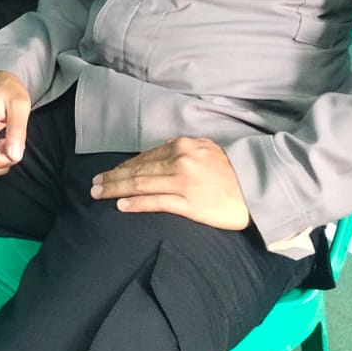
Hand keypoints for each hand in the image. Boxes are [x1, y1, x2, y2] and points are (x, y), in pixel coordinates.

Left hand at [89, 137, 250, 230]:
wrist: (257, 190)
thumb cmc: (233, 171)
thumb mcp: (207, 149)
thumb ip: (183, 149)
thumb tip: (160, 153)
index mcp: (183, 146)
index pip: (145, 157)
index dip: (123, 166)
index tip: (109, 173)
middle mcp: (180, 161)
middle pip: (138, 170)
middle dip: (112, 177)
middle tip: (94, 185)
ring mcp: (183, 183)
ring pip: (141, 184)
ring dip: (116, 188)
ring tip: (99, 194)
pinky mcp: (189, 204)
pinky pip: (156, 202)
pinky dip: (135, 203)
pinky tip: (121, 205)